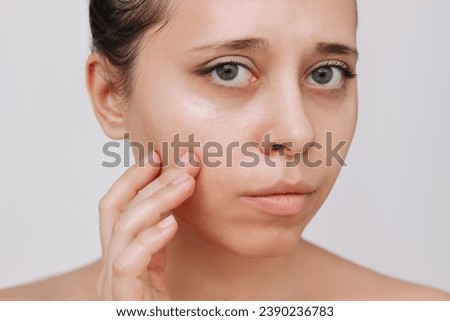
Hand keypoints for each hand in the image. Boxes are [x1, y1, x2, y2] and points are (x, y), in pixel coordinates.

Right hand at [97, 151, 199, 299]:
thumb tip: (170, 209)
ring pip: (123, 229)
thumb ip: (156, 243)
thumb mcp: (157, 270)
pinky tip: (172, 224)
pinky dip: (149, 239)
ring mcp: (113, 287)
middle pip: (117, 210)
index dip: (134, 177)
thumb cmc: (164, 309)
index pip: (116, 207)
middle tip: (187, 160)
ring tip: (187, 181)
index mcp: (118, 257)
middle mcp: (110, 269)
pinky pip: (127, 264)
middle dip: (150, 179)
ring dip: (157, 199)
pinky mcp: (123, 303)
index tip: (159, 155)